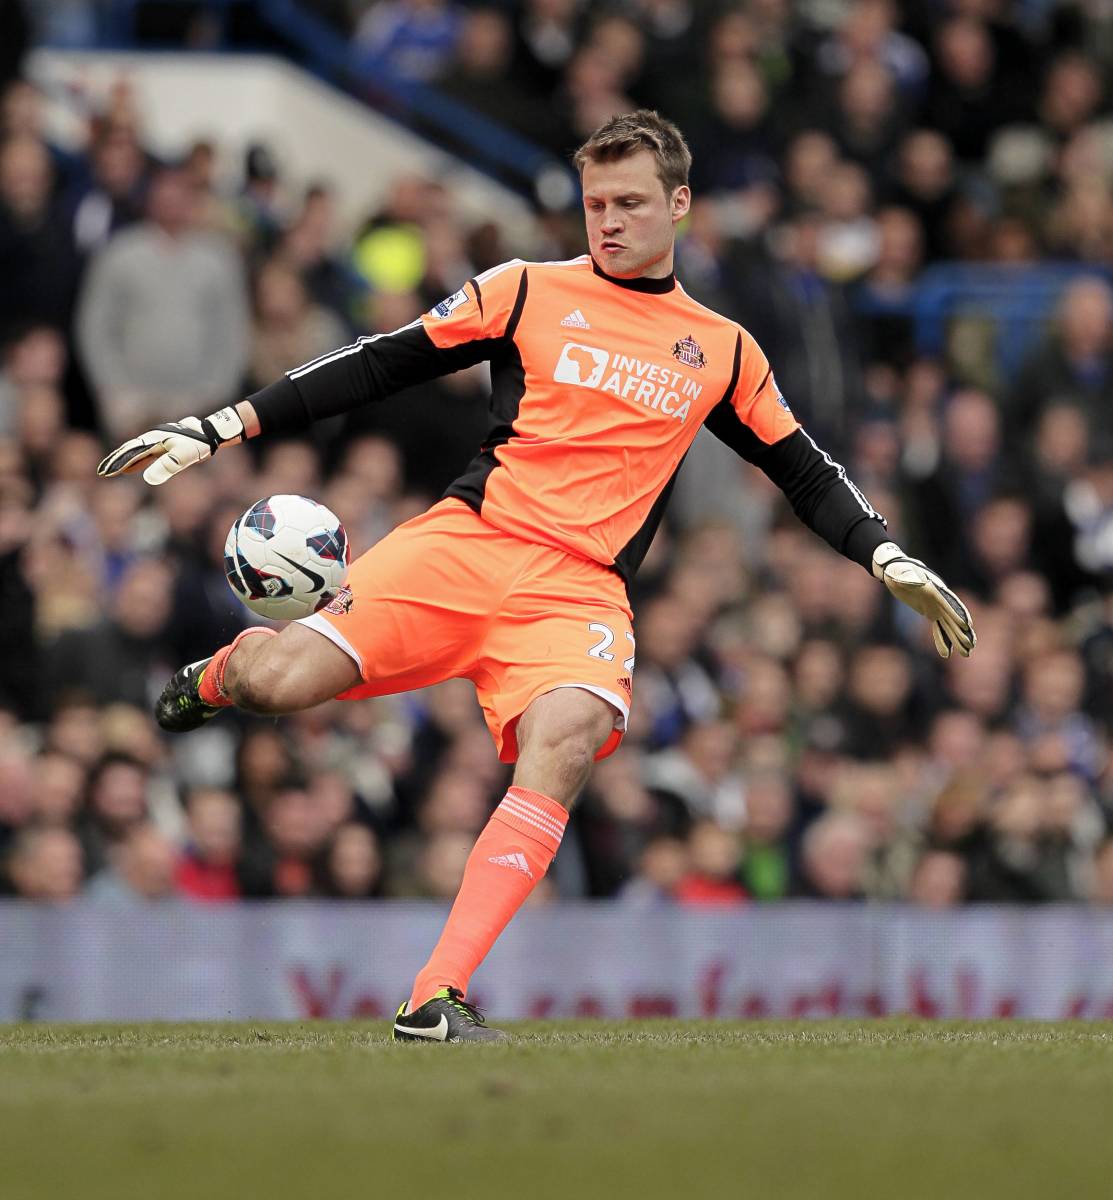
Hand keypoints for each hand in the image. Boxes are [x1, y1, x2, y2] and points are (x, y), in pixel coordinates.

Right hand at [96, 407, 244, 484]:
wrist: (210, 433)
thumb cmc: (198, 444)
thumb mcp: (184, 457)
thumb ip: (167, 466)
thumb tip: (148, 480)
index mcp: (154, 440)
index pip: (131, 453)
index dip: (118, 463)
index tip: (106, 472)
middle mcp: (153, 438)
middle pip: (129, 450)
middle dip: (116, 460)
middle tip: (102, 472)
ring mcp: (158, 441)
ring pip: (136, 451)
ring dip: (123, 460)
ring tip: (111, 470)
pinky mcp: (164, 445)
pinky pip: (145, 453)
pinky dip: (136, 460)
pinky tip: (131, 468)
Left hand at [872, 542, 975, 658]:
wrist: (895, 572)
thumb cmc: (897, 570)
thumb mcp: (899, 573)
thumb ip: (907, 577)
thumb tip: (911, 580)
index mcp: (934, 589)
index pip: (948, 603)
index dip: (957, 613)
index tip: (966, 625)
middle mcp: (939, 599)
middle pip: (953, 617)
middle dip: (961, 631)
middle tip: (970, 645)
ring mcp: (936, 606)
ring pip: (949, 625)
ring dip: (957, 639)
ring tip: (966, 654)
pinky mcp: (931, 612)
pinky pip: (939, 627)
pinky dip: (943, 639)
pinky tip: (947, 653)